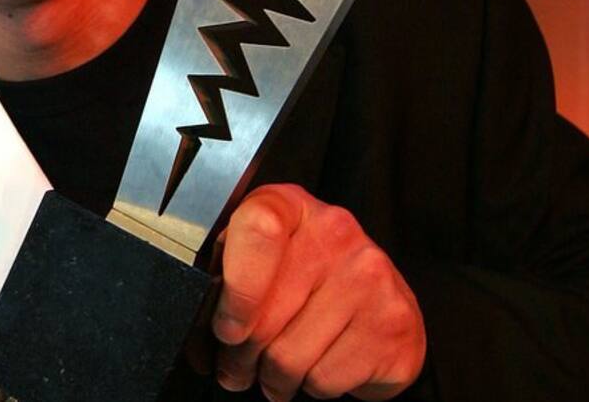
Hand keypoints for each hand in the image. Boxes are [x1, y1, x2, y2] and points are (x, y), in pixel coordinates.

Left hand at [211, 184, 425, 400]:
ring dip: (272, 379)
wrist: (379, 305)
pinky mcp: (392, 323)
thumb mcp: (258, 263)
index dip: (236, 290)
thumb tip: (197, 338)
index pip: (259, 227)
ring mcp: (371, 275)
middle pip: (267, 314)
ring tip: (276, 370)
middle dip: (240, 356)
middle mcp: (336, 230)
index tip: (226, 327)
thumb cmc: (305, 281)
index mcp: (291, 205)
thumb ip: (223, 285)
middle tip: (236, 366)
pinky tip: (317, 366)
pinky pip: (325, 379)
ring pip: (291, 357)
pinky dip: (312, 387)